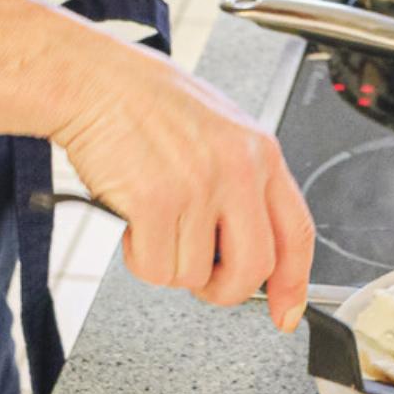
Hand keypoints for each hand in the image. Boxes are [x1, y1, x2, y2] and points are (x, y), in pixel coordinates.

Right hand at [54, 34, 312, 317]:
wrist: (96, 81)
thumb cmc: (148, 101)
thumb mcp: (219, 129)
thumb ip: (242, 181)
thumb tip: (247, 242)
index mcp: (261, 150)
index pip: (297, 231)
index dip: (294, 282)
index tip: (285, 312)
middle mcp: (239, 169)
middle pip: (252, 269)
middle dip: (222, 288)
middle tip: (199, 274)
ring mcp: (199, 187)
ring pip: (195, 275)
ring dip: (168, 261)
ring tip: (153, 217)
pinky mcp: (157, 202)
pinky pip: (155, 269)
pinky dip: (138, 258)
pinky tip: (133, 219)